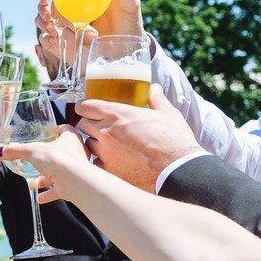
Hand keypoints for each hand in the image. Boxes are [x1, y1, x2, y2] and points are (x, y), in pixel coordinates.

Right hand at [0, 126, 91, 203]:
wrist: (73, 181)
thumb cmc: (58, 159)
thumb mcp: (32, 151)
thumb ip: (17, 150)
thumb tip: (2, 151)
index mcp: (70, 138)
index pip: (65, 129)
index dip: (56, 131)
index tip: (47, 133)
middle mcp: (76, 153)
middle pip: (60, 153)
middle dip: (47, 158)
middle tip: (36, 160)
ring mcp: (75, 170)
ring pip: (59, 172)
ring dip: (46, 178)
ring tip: (33, 182)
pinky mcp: (72, 185)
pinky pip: (59, 189)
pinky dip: (48, 194)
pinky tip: (39, 197)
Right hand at [36, 0, 145, 66]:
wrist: (127, 49)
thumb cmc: (128, 24)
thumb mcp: (131, 7)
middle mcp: (72, 10)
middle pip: (48, 4)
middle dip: (44, 8)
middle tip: (51, 15)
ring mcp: (66, 27)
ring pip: (44, 21)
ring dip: (45, 23)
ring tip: (58, 30)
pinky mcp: (63, 43)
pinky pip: (48, 40)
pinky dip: (46, 39)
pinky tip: (53, 40)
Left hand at [78, 85, 204, 191]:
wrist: (177, 169)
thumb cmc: (174, 140)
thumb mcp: (167, 113)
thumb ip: (156, 98)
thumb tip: (154, 89)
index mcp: (116, 114)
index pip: (84, 107)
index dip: (85, 107)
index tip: (88, 109)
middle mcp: (106, 132)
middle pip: (82, 125)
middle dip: (89, 124)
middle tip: (101, 127)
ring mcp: (104, 153)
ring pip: (87, 145)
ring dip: (95, 144)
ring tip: (110, 146)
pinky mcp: (108, 171)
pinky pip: (95, 165)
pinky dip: (100, 163)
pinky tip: (113, 162)